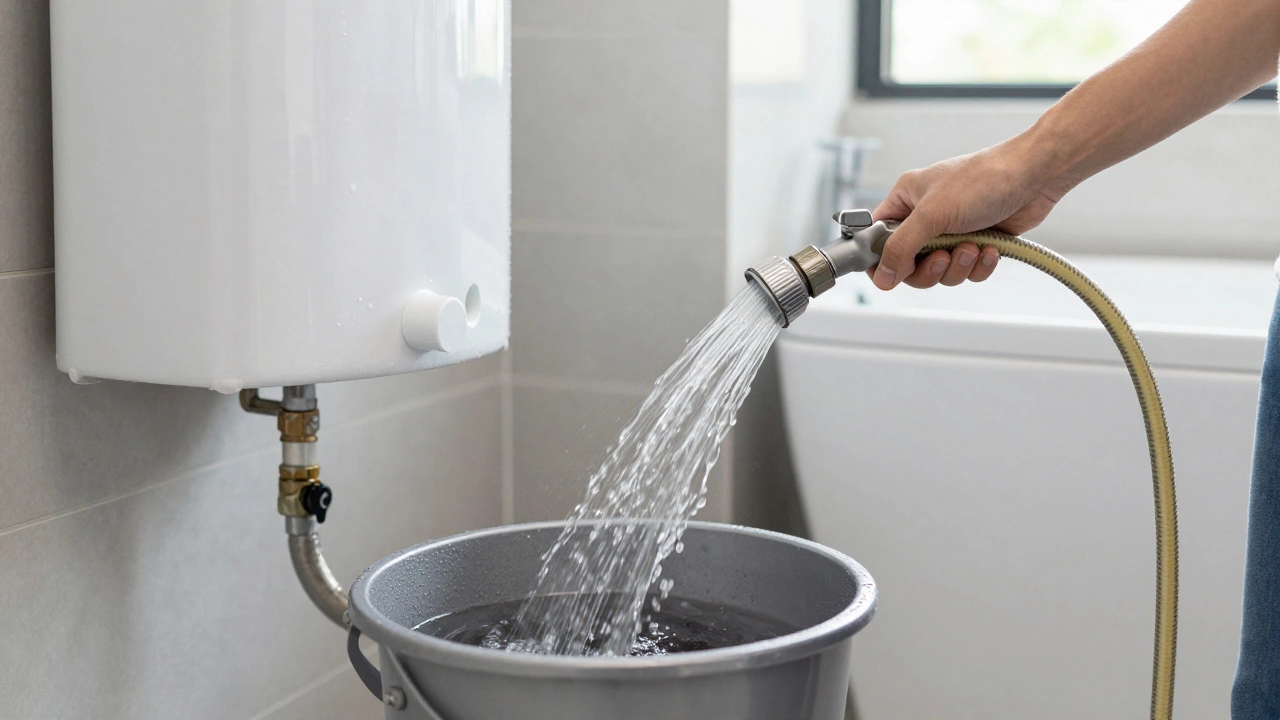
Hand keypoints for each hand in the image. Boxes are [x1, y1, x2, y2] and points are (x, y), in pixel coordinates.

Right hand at [869, 137, 1072, 289]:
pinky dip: (978, 265)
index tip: (895, 271)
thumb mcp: (932, 214)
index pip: (877, 239)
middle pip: (909, 265)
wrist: (1035, 176)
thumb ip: (901, 248)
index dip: (882, 261)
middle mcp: (926, 217)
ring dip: (958, 265)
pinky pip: (966, 271)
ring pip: (940, 272)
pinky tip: (989, 249)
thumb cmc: (983, 180)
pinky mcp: (976, 242)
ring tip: (972, 246)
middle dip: (930, 267)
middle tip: (942, 257)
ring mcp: (951, 231)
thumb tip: (882, 278)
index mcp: (906, 201)